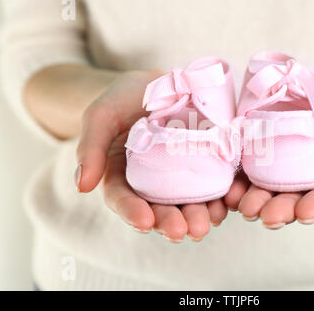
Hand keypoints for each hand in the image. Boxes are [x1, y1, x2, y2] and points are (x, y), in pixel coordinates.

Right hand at [75, 71, 228, 241]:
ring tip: (210, 221)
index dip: (132, 212)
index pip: (124, 199)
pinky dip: (223, 194)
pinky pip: (216, 183)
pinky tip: (231, 200)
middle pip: (160, 208)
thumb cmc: (124, 98)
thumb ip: (90, 147)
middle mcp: (153, 183)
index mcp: (123, 176)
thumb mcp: (101, 115)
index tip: (144, 221)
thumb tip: (82, 186)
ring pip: (190, 202)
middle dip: (171, 222)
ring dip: (200, 215)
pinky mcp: (208, 163)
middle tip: (183, 231)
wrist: (158, 82)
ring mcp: (182, 174)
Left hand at [222, 78, 313, 227]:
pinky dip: (236, 183)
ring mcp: (279, 169)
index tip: (305, 214)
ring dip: (254, 202)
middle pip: (293, 200)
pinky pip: (245, 172)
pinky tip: (228, 190)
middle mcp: (305, 180)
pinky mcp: (257, 155)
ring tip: (242, 206)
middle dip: (280, 210)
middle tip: (267, 217)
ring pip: (266, 191)